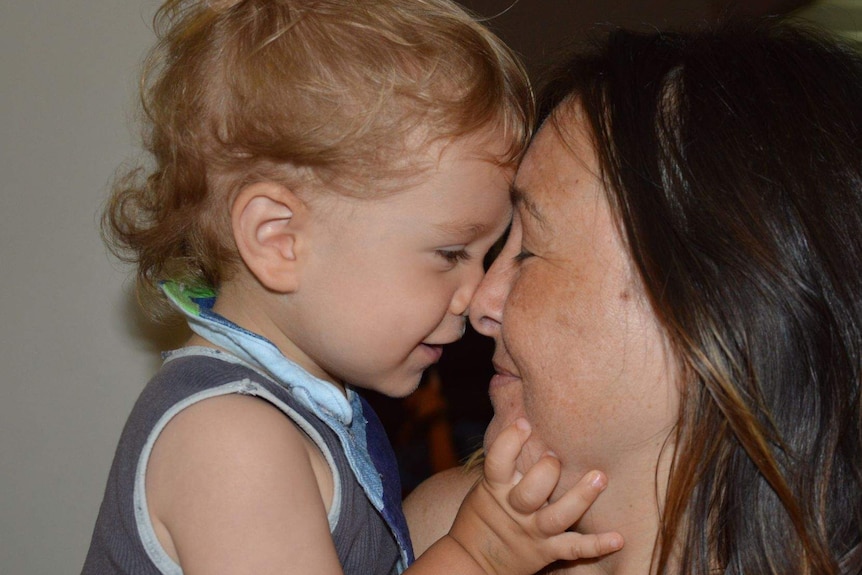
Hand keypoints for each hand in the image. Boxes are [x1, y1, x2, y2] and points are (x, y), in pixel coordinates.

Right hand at [448, 418, 622, 574]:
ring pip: (557, 516)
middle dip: (546, 470)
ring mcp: (531, 531)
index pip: (498, 462)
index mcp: (494, 488)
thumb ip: (503, 460)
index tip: (525, 422)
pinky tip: (618, 538)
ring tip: (600, 476)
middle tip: (557, 455)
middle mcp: (514, 509)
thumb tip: (522, 415)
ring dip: (580, 497)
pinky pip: (574, 549)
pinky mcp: (545, 552)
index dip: (510, 441)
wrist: (471, 560)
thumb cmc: (482, 513)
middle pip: (531, 491)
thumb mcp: (483, 484)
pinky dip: (596, 544)